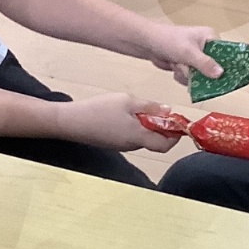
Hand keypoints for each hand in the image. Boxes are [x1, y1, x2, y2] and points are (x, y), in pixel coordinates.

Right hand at [57, 94, 180, 152]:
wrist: (71, 122)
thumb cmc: (100, 110)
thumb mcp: (128, 102)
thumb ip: (150, 107)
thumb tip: (169, 112)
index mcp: (139, 137)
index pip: (166, 144)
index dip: (175, 134)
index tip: (177, 120)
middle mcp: (133, 146)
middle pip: (156, 141)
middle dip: (162, 127)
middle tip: (158, 110)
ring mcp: (122, 145)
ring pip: (143, 137)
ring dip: (148, 125)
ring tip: (140, 108)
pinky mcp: (113, 142)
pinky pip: (132, 136)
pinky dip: (136, 126)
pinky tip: (126, 113)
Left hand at [141, 22, 220, 85]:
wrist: (146, 43)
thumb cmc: (168, 41)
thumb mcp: (188, 52)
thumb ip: (205, 64)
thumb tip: (221, 74)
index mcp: (210, 38)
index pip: (226, 53)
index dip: (226, 67)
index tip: (223, 79)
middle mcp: (205, 47)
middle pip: (214, 68)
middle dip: (201, 74)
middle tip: (193, 74)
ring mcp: (196, 57)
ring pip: (201, 76)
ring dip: (189, 75)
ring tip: (178, 66)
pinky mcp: (186, 65)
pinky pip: (191, 77)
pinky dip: (182, 76)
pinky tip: (174, 69)